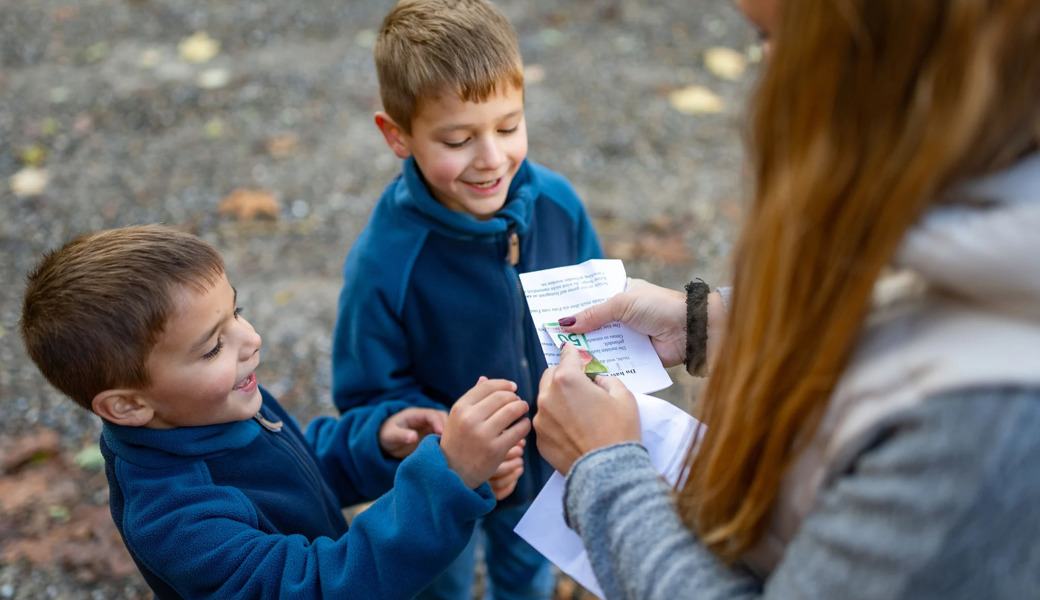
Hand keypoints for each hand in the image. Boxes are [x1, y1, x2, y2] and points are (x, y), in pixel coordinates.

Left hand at [378, 407, 447, 458]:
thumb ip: (401, 435)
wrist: (384, 441)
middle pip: (443, 419)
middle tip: (449, 443)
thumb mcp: (390, 435)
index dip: (438, 423)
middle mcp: (425, 419)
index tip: (441, 434)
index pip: (432, 415)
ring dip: (449, 436)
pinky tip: (446, 452)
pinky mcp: (432, 436)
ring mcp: (430, 427)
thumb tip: (414, 437)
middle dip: (448, 429)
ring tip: (449, 448)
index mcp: (416, 415)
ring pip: (446, 427)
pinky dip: (447, 442)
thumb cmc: (386, 435)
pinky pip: (443, 437)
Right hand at [441, 377, 531, 489]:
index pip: (487, 386)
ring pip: (513, 410)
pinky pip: (519, 430)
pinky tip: (523, 425)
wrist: (452, 473)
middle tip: (519, 401)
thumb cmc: (457, 441)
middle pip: (502, 397)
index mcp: (460, 408)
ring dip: (522, 407)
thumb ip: (472, 398)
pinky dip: (525, 425)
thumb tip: (484, 378)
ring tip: (523, 410)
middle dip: (514, 397)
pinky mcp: (496, 449)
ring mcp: (483, 435)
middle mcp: (470, 419)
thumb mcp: (458, 418)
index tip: (513, 387)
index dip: (504, 384)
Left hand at [534, 343, 640, 474]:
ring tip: (577, 411)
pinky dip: (556, 420)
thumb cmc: (619, 432)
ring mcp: (541, 419)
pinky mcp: (540, 439)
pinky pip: (546, 421)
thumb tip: (595, 380)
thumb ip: (606, 379)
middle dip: (563, 375)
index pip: (567, 356)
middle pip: (551, 375)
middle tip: (579, 383)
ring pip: (546, 398)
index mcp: (568, 380)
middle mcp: (548, 396)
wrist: (608, 473)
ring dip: (558, 398)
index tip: (570, 349)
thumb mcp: (623, 396)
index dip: (571, 351)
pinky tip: (572, 429)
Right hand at [558, 278, 687, 366]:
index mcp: (621, 294)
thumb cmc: (659, 307)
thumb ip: (593, 314)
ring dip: (587, 349)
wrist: (691, 331)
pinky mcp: (635, 356)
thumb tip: (564, 323)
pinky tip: (583, 370)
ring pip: (602, 343)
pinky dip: (602, 364)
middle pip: (594, 324)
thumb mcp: (622, 303)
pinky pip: (615, 360)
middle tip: (551, 339)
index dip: (573, 306)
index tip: (551, 314)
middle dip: (576, 332)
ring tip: (562, 357)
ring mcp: (629, 336)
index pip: (591, 299)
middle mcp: (623, 316)